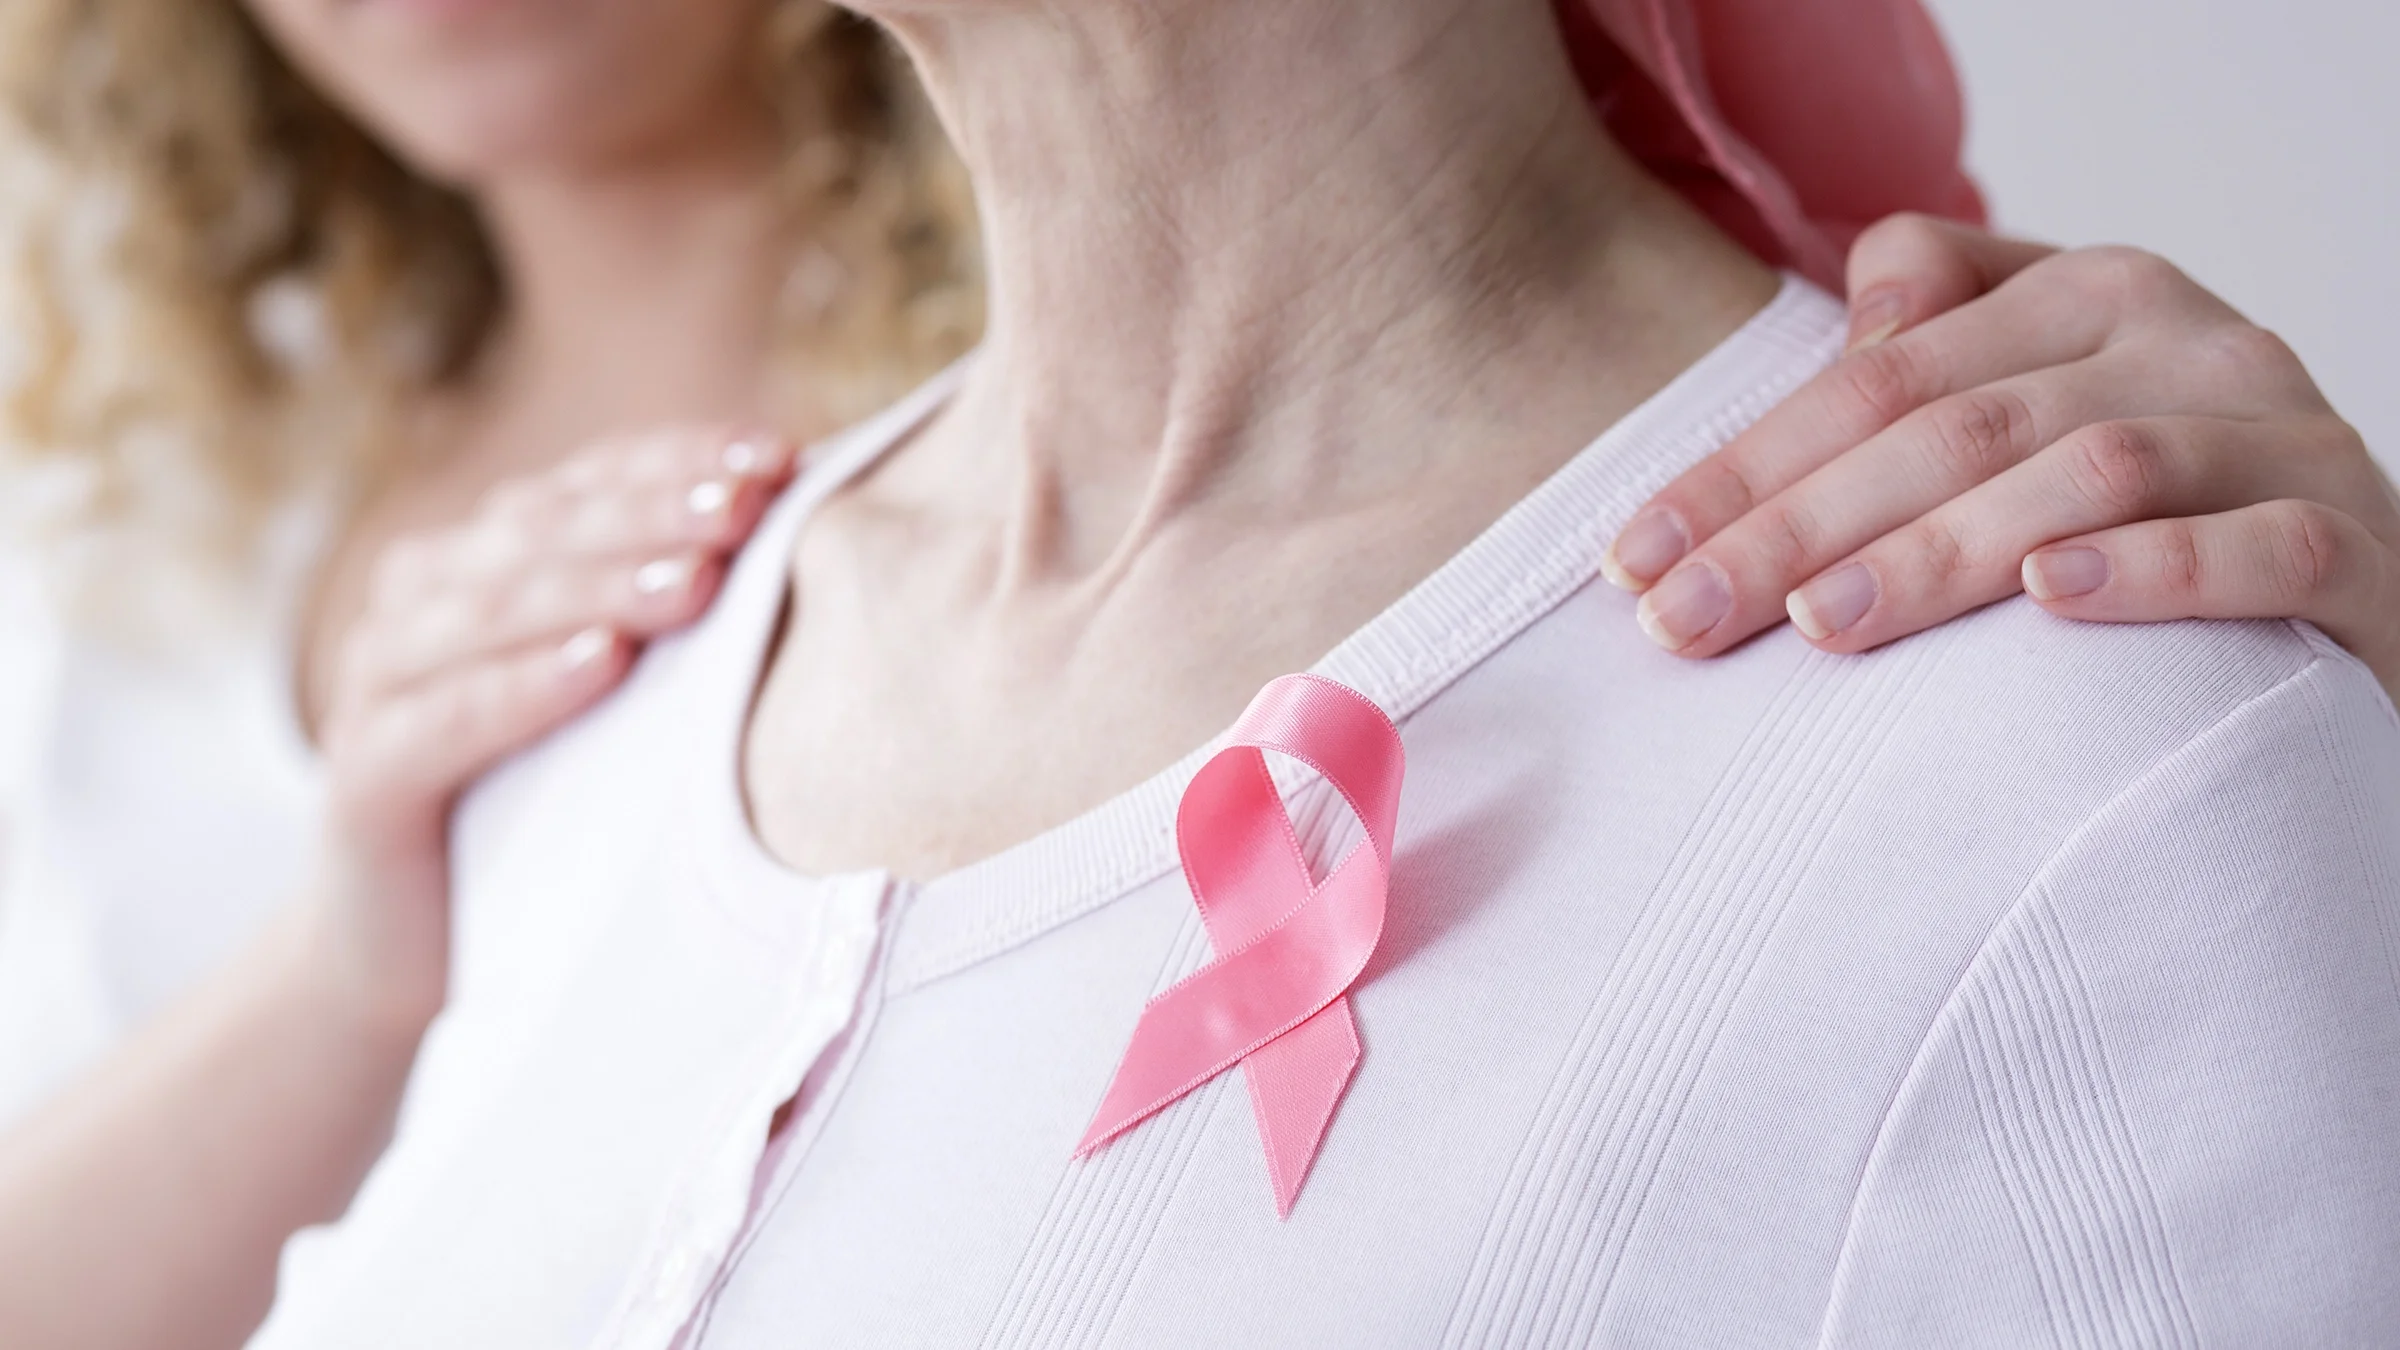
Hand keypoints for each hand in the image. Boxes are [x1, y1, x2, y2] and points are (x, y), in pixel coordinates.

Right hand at [313, 427, 794, 1023]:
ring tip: (697, 583)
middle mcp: (422, 599)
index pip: (590, 483)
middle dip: (655, 514)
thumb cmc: (550, 806)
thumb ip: (679, 613)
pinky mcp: (363, 777)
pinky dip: (524, 686)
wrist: (417, 955)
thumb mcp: (627, 701)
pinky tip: (603, 665)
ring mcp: (379, 682)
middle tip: (747, 510)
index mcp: (486, 558)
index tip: (778, 458)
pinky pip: (444, 720)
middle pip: (545, 532)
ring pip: (495, 611)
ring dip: (601, 588)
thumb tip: (811, 527)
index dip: (679, 462)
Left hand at [1602, 214, 2399, 701]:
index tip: (1631, 561)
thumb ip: (1946, 337)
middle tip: (1684, 617)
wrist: (2355, 587)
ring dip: (1943, 550)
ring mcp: (2279, 438)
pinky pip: (2257, 547)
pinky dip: (2153, 570)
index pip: (1879, 377)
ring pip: (2091, 473)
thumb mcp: (2048, 394)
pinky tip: (2051, 597)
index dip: (1745, 468)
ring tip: (1823, 624)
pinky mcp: (2352, 542)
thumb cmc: (2160, 504)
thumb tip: (1862, 315)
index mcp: (2088, 296)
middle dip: (1799, 527)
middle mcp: (2186, 343)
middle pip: (1958, 426)